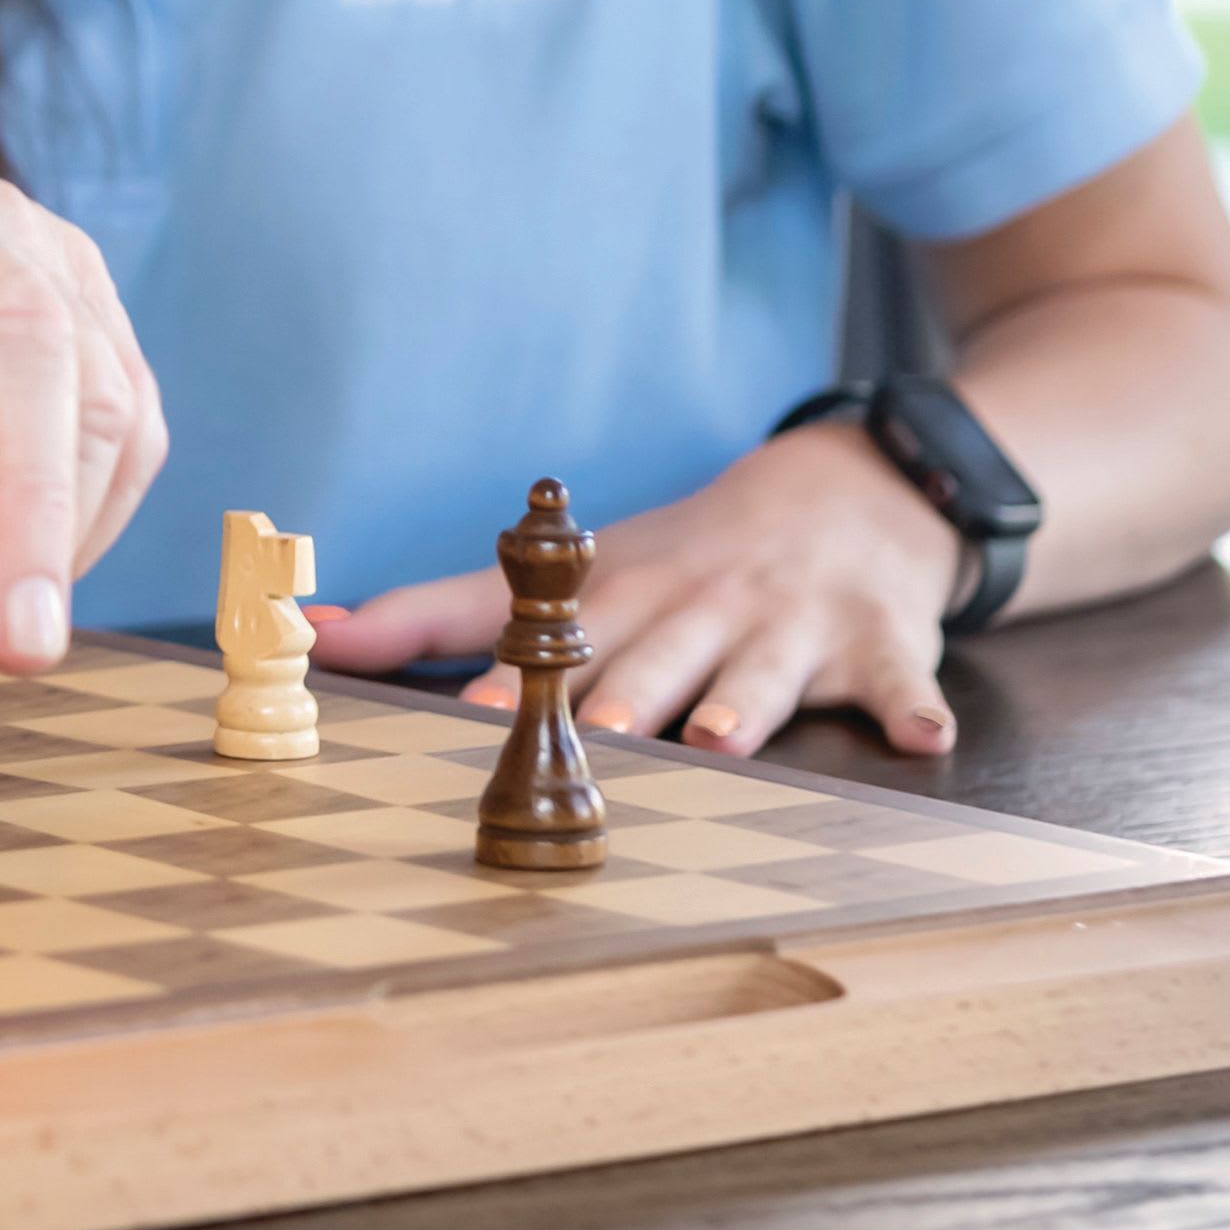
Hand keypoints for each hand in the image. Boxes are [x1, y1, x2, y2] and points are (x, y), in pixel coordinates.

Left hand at [310, 428, 968, 756]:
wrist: (847, 492)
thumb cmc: (679, 557)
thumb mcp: (566, 574)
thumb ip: (435, 612)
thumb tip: (306, 632)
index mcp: (620, 598)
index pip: (553, 637)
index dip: (507, 674)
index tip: (459, 711)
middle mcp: (699, 608)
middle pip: (654, 658)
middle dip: (624, 696)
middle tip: (597, 734)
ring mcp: (789, 626)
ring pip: (761, 671)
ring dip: (744, 703)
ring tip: (724, 737)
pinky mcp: (880, 643)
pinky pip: (899, 680)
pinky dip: (913, 706)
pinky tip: (923, 735)